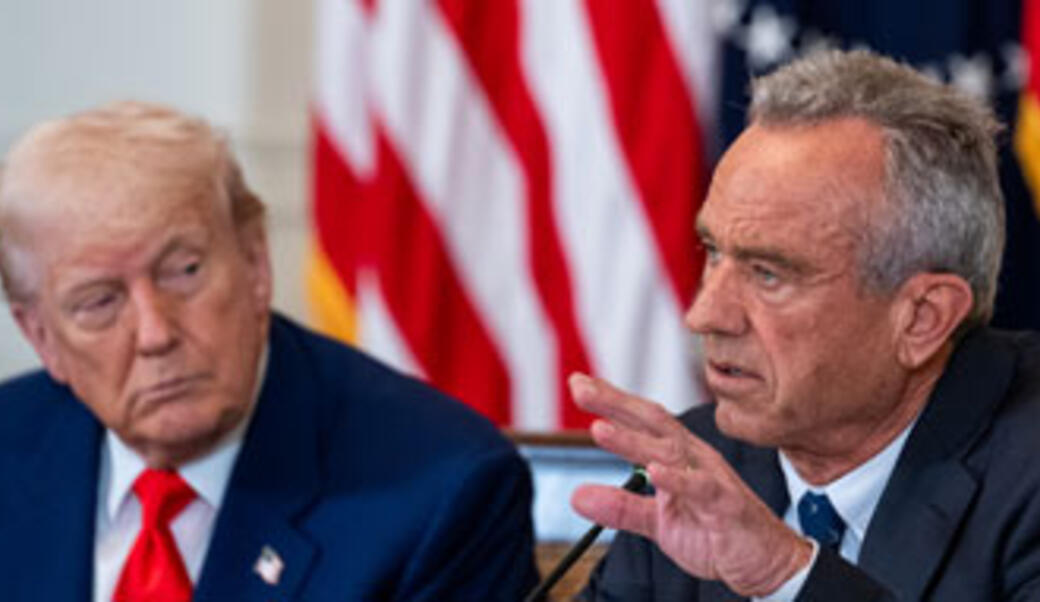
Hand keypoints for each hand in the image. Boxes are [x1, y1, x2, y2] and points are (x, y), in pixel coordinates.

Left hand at [569, 373, 812, 596]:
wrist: (765, 560)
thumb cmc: (715, 531)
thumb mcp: (658, 522)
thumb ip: (620, 507)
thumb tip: (576, 496)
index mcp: (678, 456)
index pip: (641, 421)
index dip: (611, 401)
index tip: (578, 383)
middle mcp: (693, 458)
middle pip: (652, 422)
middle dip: (615, 403)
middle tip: (580, 387)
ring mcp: (711, 477)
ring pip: (669, 451)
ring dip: (633, 441)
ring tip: (600, 429)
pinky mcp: (726, 505)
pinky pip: (701, 488)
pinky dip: (678, 480)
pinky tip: (655, 472)